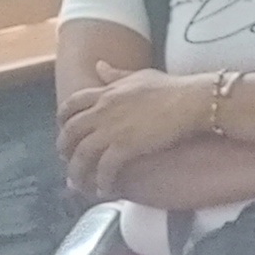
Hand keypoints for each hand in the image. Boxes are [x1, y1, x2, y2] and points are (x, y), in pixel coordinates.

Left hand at [60, 65, 226, 194]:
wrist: (192, 100)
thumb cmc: (172, 87)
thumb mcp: (139, 75)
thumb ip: (115, 74)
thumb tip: (98, 66)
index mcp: (105, 92)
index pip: (71, 104)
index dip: (63, 119)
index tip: (64, 129)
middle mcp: (103, 110)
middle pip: (70, 132)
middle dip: (64, 149)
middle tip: (68, 160)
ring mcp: (112, 129)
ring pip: (82, 154)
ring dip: (78, 172)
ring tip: (81, 183)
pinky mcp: (126, 146)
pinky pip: (105, 168)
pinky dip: (102, 181)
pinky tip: (105, 189)